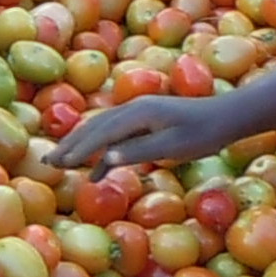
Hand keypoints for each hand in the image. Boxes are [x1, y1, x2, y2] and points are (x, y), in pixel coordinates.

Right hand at [50, 93, 239, 170]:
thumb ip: (137, 152)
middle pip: (94, 127)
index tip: (57, 163)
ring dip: (80, 145)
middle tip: (47, 161)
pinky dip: (101, 149)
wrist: (228, 116)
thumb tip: (104, 160)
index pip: (99, 133)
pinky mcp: (145, 120)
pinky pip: (116, 133)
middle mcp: (133, 108)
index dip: (77, 149)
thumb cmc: (204, 134)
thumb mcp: (173, 147)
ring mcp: (138, 112)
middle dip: (70, 145)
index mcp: (137, 114)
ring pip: (101, 129)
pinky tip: (95, 168)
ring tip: (60, 160)